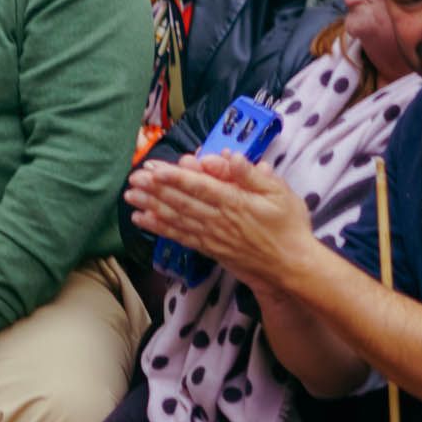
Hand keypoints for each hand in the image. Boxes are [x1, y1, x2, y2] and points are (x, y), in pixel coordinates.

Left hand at [125, 153, 311, 290]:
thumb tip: (228, 155)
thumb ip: (251, 174)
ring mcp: (212, 236)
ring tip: (130, 196)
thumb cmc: (289, 226)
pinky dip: (160, 228)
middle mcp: (219, 219)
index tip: (154, 169)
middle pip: (181, 201)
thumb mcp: (280, 193)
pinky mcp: (209, 248)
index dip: (174, 177)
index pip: (199, 186)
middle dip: (155, 189)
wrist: (291, 267)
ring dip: (151, 206)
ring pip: (176, 218)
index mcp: (235, 201)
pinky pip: (180, 236)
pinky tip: (143, 220)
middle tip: (133, 178)